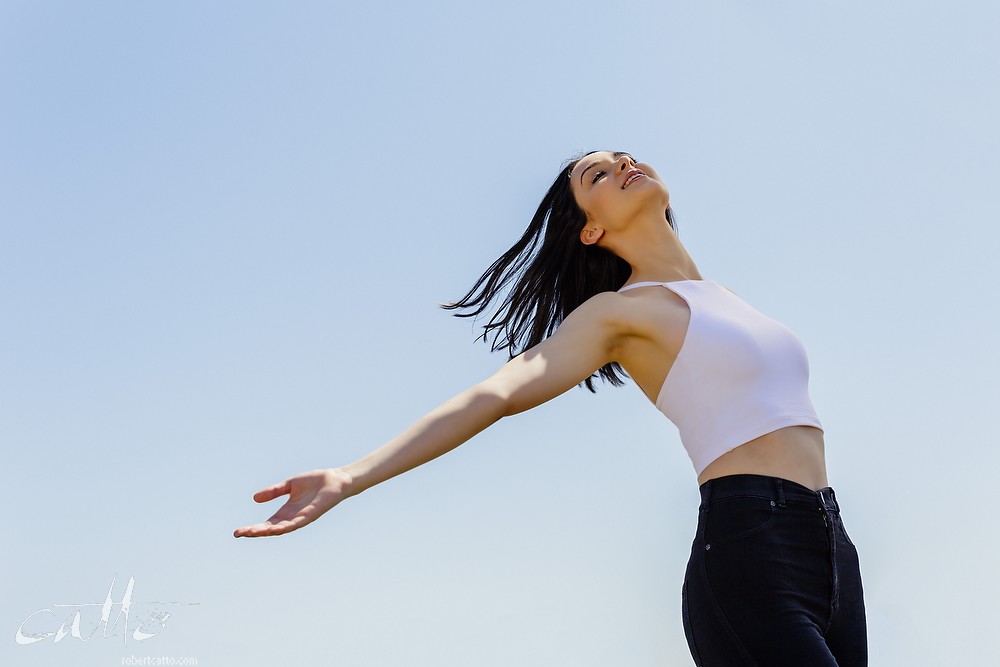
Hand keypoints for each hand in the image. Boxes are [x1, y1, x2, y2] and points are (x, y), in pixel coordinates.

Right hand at [233, 467, 352, 537]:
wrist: (336, 479)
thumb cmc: (315, 482)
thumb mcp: (289, 485)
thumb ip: (274, 491)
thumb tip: (254, 498)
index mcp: (286, 511)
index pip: (266, 523)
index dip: (253, 528)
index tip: (237, 532)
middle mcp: (292, 517)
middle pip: (270, 528)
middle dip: (255, 532)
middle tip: (239, 533)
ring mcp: (302, 517)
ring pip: (282, 528)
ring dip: (267, 531)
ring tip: (252, 532)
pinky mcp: (311, 514)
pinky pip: (297, 523)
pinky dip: (286, 527)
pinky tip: (275, 528)